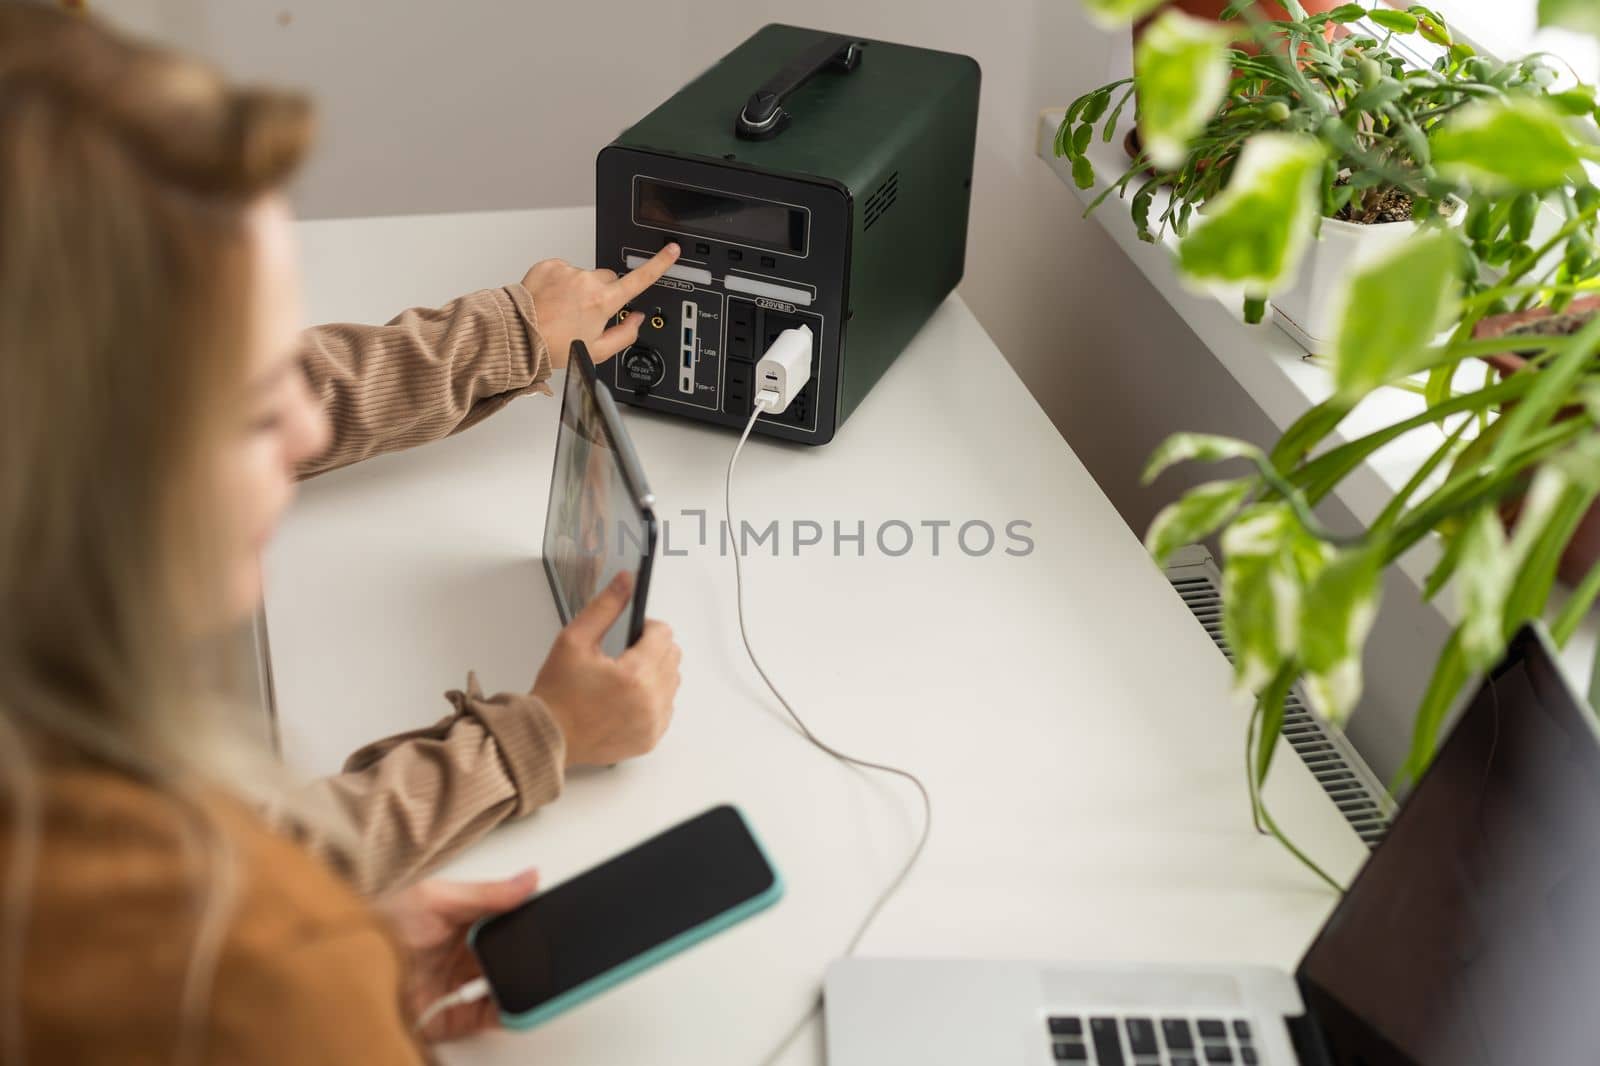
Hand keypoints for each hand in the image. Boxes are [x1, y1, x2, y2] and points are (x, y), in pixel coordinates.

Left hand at [379, 869, 539, 1042]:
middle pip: (510, 951)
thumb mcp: (434, 899)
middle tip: (553, 952)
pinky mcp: (452, 1016)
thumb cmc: (376, 929)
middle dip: (530, 953)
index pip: (505, 916)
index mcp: (459, 916)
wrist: (342, 979)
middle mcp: (461, 950)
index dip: (528, 918)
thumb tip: (528, 878)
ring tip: (542, 979)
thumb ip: (485, 893)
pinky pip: (490, 1015)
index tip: (553, 918)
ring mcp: (458, 984)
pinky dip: (509, 1013)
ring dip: (523, 982)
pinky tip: (519, 1005)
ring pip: (505, 984)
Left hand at [519, 244, 679, 366]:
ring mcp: (568, 271)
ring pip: (585, 276)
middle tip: (587, 314)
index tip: (671, 251)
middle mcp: (588, 282)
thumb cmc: (553, 345)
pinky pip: (563, 271)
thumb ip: (625, 335)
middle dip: (604, 293)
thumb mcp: (597, 351)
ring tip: (562, 310)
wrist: (519, 334)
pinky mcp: (550, 266)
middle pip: (609, 279)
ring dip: (579, 289)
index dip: (659, 264)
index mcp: (603, 302)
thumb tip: (636, 320)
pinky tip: (551, 300)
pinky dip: (560, 284)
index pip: (639, 280)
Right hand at [534, 570, 681, 766]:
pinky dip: (653, 699)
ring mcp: (653, 723)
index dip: (646, 628)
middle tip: (622, 656)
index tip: (629, 635)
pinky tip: (627, 698)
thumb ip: (605, 607)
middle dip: (652, 649)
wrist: (548, 736)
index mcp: (635, 675)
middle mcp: (650, 702)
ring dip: (655, 673)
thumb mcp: (574, 640)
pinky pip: (666, 707)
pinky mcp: (650, 738)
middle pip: (672, 656)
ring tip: (623, 678)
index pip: (664, 634)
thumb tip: (626, 581)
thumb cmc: (557, 693)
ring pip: (672, 681)